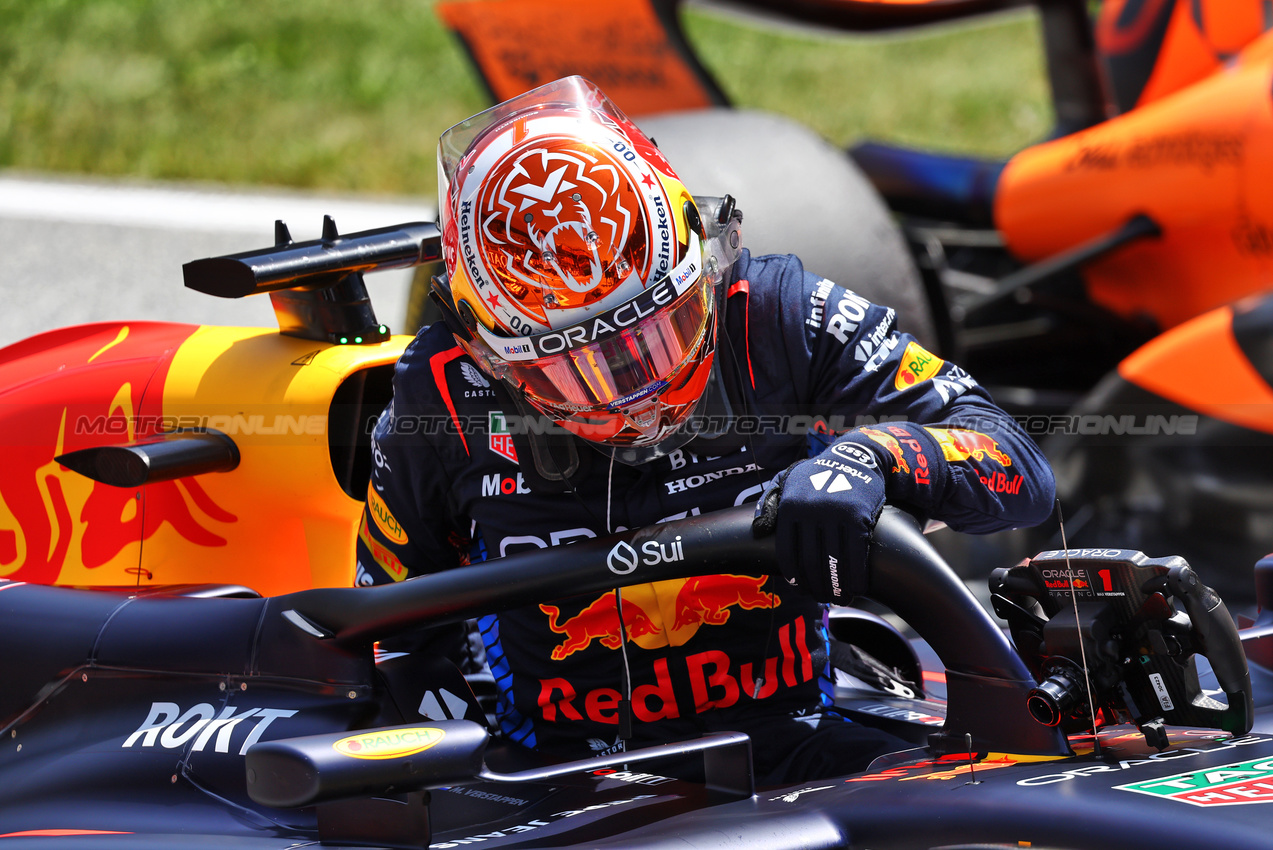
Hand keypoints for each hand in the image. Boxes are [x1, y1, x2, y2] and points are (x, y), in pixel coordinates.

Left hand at [753, 437, 885, 602]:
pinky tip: (855, 588)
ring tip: (839, 597)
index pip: (787, 552)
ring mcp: (834, 513)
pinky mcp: (858, 516)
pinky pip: (855, 555)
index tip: (800, 587)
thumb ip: (770, 503)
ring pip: (833, 562)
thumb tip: (759, 531)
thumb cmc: (818, 474)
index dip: (793, 575)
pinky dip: (855, 577)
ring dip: (836, 587)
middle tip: (821, 597)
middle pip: (810, 561)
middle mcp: (810, 511)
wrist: (855, 457)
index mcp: (790, 506)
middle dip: (816, 586)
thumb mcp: (787, 480)